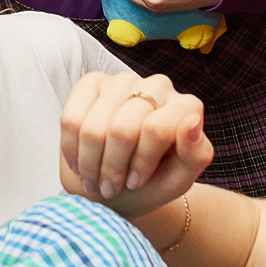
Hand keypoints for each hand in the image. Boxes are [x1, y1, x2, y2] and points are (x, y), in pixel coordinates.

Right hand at [59, 69, 214, 214]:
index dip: (141, 163)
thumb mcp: (179, 179)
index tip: (137, 182)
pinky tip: (81, 162)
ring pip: (94, 127)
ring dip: (91, 163)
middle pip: (121, 129)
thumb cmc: (154, 182)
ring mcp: (123, 81)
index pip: (156, 130)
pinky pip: (70, 119)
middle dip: (112, 167)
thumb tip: (191, 121)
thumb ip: (195, 154)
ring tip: (96, 178)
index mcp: (186, 107)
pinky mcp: (92, 82)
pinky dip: (72, 150)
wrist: (121, 185)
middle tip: (111, 186)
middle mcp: (158, 86)